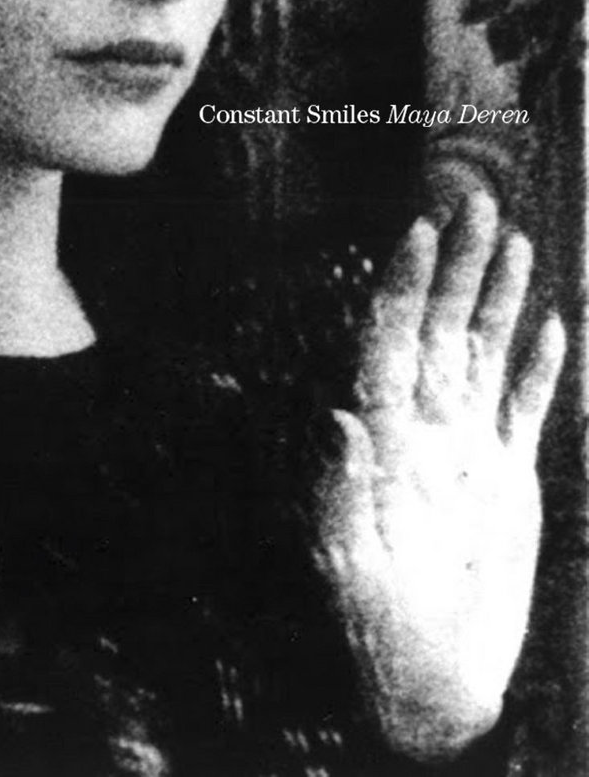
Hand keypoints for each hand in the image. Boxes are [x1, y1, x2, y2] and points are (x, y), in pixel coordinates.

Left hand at [314, 192, 564, 760]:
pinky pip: (523, 407)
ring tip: (514, 240)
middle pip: (438, 329)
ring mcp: (465, 449)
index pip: (389, 342)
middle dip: (455, 267)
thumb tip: (339, 415)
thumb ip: (340, 491)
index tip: (419, 230)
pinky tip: (549, 323)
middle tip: (475, 203)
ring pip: (481, 353)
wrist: (429, 685)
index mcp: (382, 439)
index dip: (403, 286)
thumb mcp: (347, 566)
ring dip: (496, 298)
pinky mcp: (506, 480)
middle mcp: (421, 430)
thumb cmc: (376, 633)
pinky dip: (536, 366)